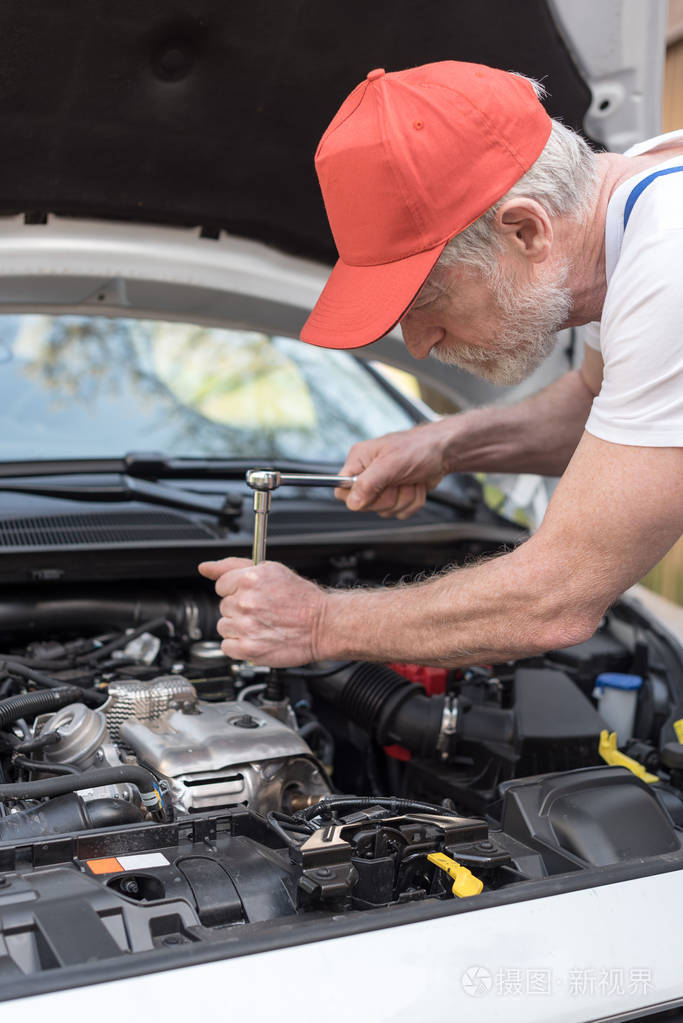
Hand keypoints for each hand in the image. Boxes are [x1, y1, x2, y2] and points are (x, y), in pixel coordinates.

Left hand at [197, 558, 327, 666]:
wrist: (323, 625)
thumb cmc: (302, 599)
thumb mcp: (271, 570)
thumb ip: (233, 566)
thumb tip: (205, 568)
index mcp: (250, 579)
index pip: (221, 585)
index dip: (236, 590)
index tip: (251, 595)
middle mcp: (246, 601)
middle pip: (223, 606)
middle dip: (240, 609)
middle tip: (262, 611)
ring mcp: (246, 626)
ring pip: (223, 626)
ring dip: (239, 628)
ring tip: (261, 625)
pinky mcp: (249, 648)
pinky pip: (227, 646)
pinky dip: (239, 646)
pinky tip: (257, 638)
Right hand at [335, 420, 451, 517]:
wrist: (444, 452)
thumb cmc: (419, 448)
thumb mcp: (392, 464)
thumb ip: (369, 483)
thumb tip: (352, 503)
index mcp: (359, 461)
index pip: (342, 490)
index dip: (358, 497)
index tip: (375, 491)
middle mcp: (368, 474)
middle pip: (365, 505)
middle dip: (389, 497)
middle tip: (399, 480)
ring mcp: (383, 487)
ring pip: (385, 511)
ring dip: (404, 498)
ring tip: (410, 479)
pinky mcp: (396, 496)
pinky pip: (400, 512)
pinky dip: (413, 501)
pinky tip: (416, 485)